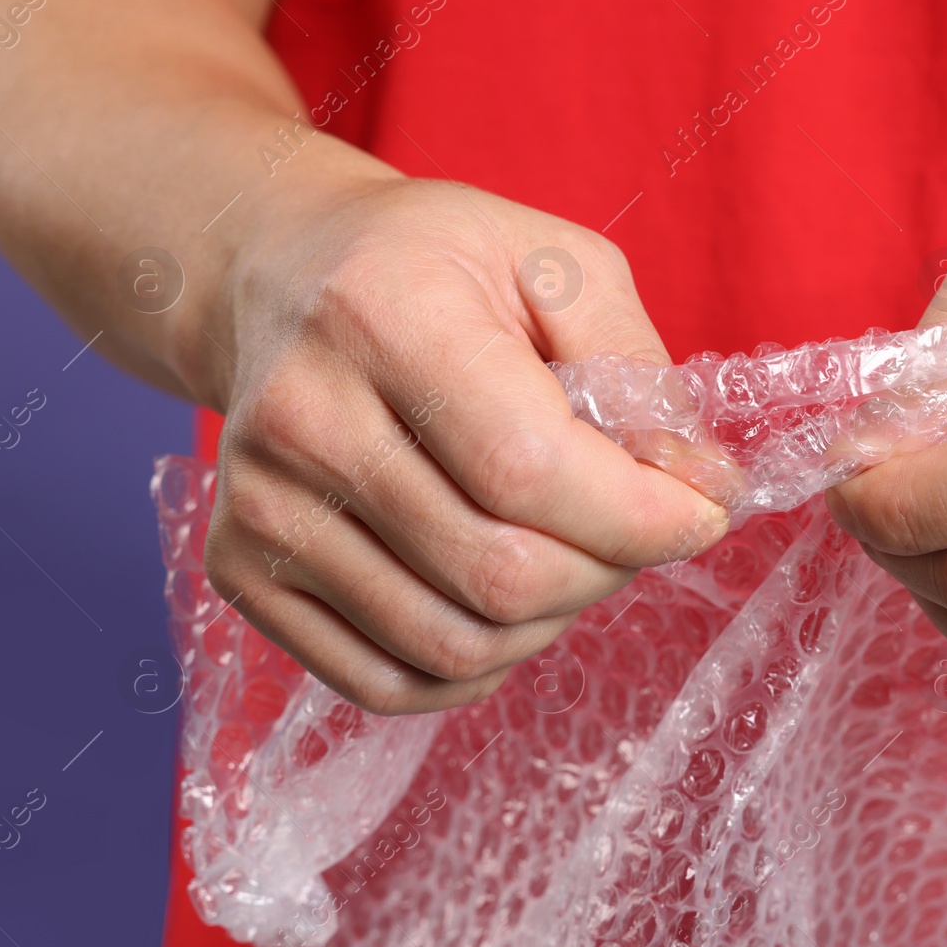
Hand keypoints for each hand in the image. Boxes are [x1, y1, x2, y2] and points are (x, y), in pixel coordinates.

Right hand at [192, 176, 727, 714]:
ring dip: (548, 622)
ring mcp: (263, 510)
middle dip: (606, 570)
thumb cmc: (433, 266)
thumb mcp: (554, 262)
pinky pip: (388, 684)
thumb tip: (701, 486)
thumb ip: (637, 368)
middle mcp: (303, 421)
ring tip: (567, 555)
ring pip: (453, 645)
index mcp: (384, 319)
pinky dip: (474, 670)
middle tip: (632, 529)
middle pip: (499, 574)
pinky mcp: (244, 573)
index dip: (641, 516)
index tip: (702, 511)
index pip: (529, 470)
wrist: (279, 277)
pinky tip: (499, 605)